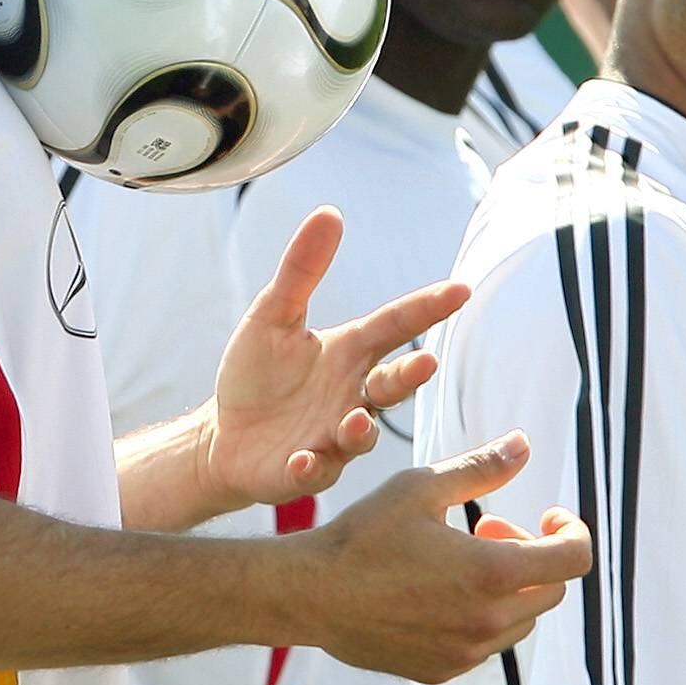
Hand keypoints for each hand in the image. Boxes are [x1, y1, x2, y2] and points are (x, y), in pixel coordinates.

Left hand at [202, 208, 466, 509]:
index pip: (395, 325)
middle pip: (391, 386)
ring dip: (360, 430)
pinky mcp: (305, 470)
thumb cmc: (257, 374)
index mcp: (349, 353)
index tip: (461, 289)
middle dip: (409, 377)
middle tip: (425, 363)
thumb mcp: (272, 316)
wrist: (224, 436)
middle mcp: (352, 395)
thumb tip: (330, 212)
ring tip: (354, 421)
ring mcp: (333, 436)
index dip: (427, 308)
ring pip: (360, 435)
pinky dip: (310, 468)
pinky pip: (315, 472)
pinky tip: (301, 460)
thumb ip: (302, 270)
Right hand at [297, 435, 583, 682]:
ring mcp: (467, 652)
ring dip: (509, 588)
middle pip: (551, 590)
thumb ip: (481, 468)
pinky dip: (481, 616)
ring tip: (460, 559)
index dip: (572, 532)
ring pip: (521, 620)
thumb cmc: (363, 536)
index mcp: (491, 573)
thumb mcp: (421, 488)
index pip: (573, 559)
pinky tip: (438, 592)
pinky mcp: (444, 670)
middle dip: (532, 554)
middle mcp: (487, 621)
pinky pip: (486, 643)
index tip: (550, 517)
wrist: (311, 595)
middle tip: (488, 528)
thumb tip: (523, 445)